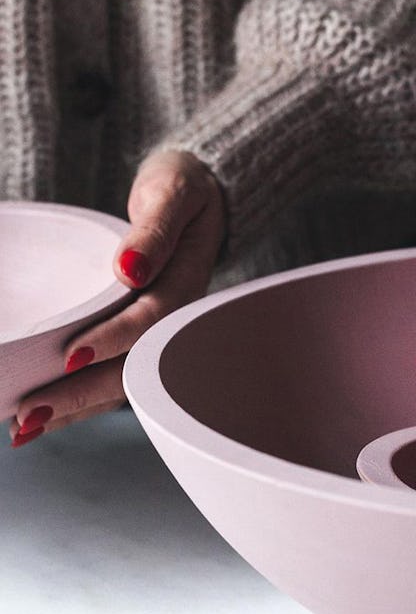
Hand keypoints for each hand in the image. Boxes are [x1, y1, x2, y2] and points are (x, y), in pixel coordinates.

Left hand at [10, 151, 225, 445]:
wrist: (194, 192)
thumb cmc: (182, 187)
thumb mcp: (173, 192)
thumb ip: (155, 229)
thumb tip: (130, 268)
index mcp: (187, 282)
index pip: (150, 319)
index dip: (113, 340)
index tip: (69, 355)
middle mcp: (174, 318)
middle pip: (132, 367)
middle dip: (81, 394)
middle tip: (29, 412)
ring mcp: (157, 332)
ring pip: (120, 381)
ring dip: (73, 408)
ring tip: (24, 426)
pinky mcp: (139, 337)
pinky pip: (111, 374)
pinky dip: (77, 399)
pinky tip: (41, 416)